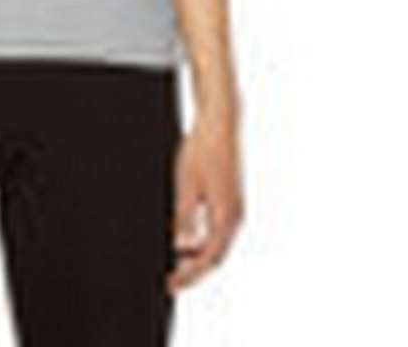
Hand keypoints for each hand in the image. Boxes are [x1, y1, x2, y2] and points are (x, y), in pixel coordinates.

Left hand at [167, 114, 243, 293]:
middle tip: (171, 279)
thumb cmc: (203, 148)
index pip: (208, 259)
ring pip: (217, 243)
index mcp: (226, 216)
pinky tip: (186, 238)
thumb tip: (180, 247)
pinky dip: (202, 239)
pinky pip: (218, 229)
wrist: (219, 122)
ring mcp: (235, 208)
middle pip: (215, 255)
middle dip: (193, 270)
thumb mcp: (186, 184)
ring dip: (198, 256)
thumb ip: (184, 218)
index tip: (172, 284)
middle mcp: (235, 216)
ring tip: (175, 262)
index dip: (189, 275)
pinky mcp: (230, 199)